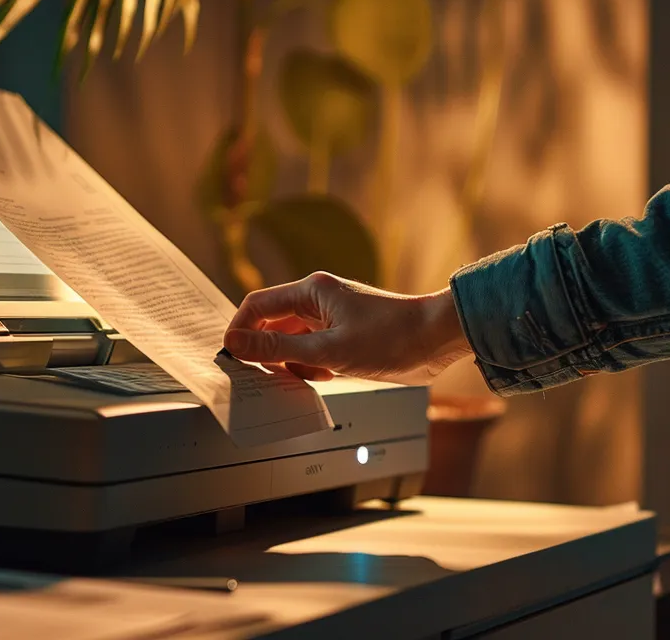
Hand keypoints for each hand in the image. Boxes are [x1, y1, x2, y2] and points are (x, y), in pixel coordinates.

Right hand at [224, 272, 472, 382]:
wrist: (438, 341)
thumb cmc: (392, 338)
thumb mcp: (327, 351)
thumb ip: (278, 349)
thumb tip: (236, 344)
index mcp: (312, 291)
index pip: (257, 305)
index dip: (240, 331)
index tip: (231, 358)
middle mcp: (319, 300)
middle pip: (273, 324)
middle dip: (267, 352)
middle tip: (265, 378)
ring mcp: (333, 318)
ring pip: (294, 341)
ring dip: (292, 363)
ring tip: (308, 377)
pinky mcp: (346, 336)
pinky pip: (314, 351)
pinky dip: (313, 367)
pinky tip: (327, 377)